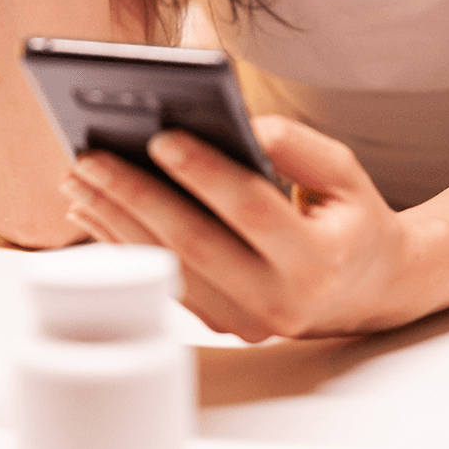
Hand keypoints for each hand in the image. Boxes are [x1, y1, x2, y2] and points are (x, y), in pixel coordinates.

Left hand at [59, 115, 407, 340]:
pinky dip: (124, 243)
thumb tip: (239, 124)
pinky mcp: (220, 324)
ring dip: (115, 221)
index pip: (252, 210)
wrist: (370, 290)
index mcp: (319, 260)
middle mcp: (281, 300)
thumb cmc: (351, 218)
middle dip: (136, 196)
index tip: (160, 135)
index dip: (205, 173)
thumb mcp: (346, 173)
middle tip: (91, 156)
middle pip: (194, 244)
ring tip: (78, 178)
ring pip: (169, 267)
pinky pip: (164, 279)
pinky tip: (93, 210)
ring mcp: (246, 322)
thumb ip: (298, 147)